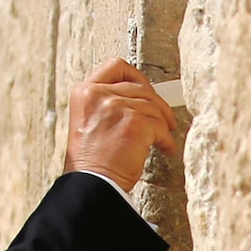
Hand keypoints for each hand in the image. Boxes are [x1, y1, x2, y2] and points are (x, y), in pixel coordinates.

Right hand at [64, 58, 177, 191]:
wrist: (91, 183)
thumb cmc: (91, 161)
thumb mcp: (90, 121)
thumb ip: (108, 103)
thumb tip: (140, 98)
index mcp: (84, 92)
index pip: (115, 67)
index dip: (135, 76)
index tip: (145, 88)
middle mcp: (98, 95)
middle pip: (140, 87)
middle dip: (156, 104)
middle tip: (162, 118)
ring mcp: (117, 107)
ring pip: (153, 107)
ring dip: (162, 125)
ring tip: (161, 138)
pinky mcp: (135, 123)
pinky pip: (160, 126)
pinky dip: (166, 140)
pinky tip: (163, 148)